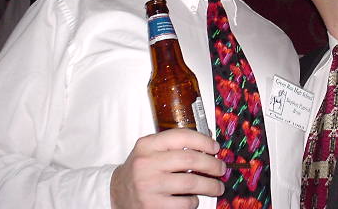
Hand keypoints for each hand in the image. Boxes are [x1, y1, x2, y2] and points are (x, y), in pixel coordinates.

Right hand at [110, 129, 225, 208]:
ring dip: (209, 185)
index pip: (182, 136)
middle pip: (190, 160)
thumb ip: (174, 145)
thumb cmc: (141, 168)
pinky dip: (194, 201)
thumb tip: (208, 146)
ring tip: (217, 187)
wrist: (117, 192)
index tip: (215, 148)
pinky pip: (183, 203)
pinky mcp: (151, 206)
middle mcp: (146, 163)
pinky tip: (194, 199)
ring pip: (190, 183)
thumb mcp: (151, 150)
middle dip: (212, 165)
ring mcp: (148, 186)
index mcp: (147, 145)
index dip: (203, 141)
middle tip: (221, 169)